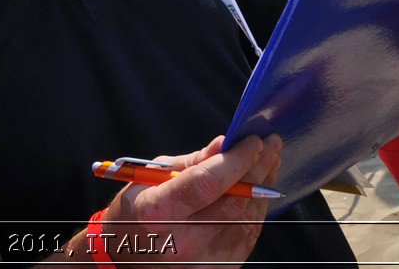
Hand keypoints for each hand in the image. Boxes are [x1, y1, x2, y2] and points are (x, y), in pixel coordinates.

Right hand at [86, 135, 278, 264]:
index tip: (252, 140)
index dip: (235, 160)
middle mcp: (182, 241)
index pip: (206, 183)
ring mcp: (203, 260)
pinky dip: (257, 208)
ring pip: (246, 217)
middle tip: (271, 144)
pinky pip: (247, 234)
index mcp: (158, 212)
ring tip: (270, 161)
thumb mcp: (149, 177)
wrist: (128, 255)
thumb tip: (223, 144)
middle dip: (257, 168)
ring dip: (262, 186)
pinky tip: (260, 188)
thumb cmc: (136, 210)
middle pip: (233, 201)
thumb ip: (191, 163)